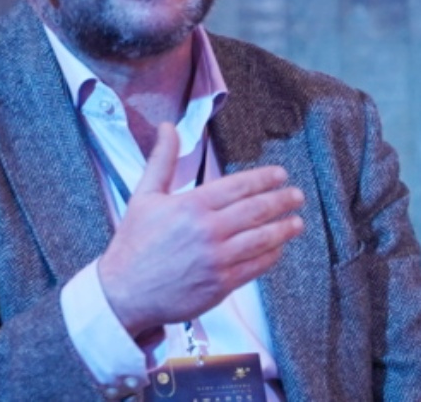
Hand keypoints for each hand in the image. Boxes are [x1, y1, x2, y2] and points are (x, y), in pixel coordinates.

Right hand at [97, 122, 304, 335]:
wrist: (123, 293)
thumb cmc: (133, 244)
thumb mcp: (144, 196)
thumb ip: (162, 160)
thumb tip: (168, 127)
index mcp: (192, 205)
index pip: (239, 186)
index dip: (264, 179)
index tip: (280, 174)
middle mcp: (208, 231)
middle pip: (257, 210)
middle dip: (282, 200)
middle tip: (296, 195)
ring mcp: (217, 259)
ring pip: (262, 239)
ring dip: (284, 229)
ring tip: (297, 222)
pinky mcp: (221, 284)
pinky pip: (255, 266)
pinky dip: (271, 255)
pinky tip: (278, 249)